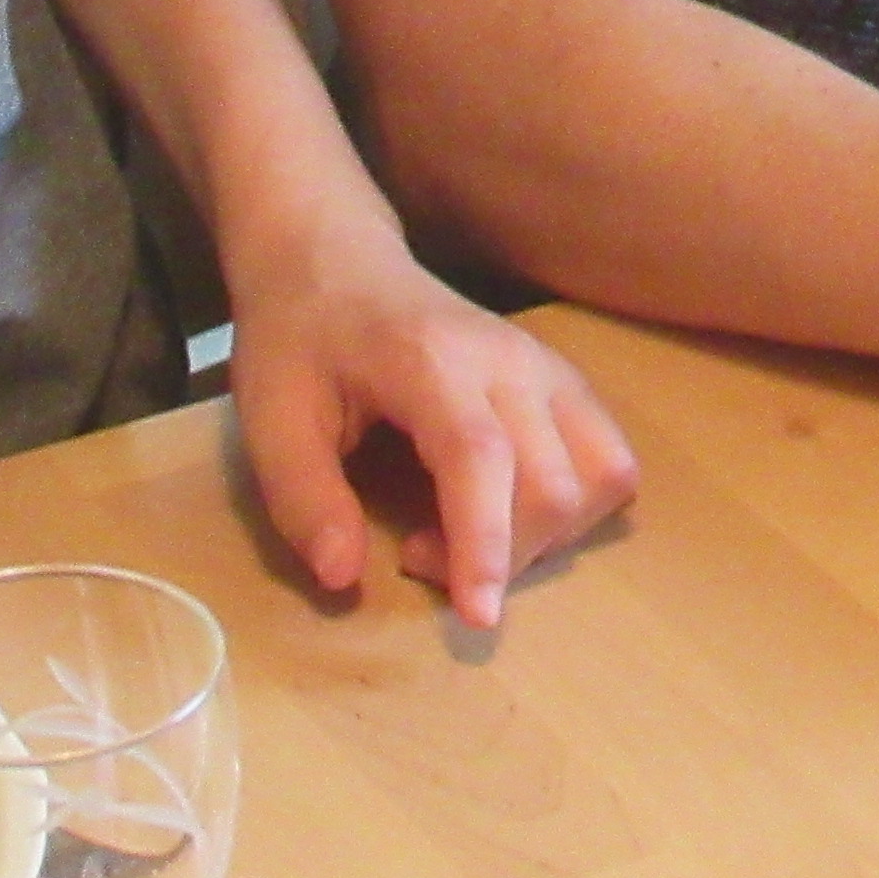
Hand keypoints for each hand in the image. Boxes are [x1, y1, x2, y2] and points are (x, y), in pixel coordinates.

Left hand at [223, 184, 637, 628]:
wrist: (336, 260)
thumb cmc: (299, 339)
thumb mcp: (268, 418)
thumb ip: (303, 500)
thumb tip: (345, 579)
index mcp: (432, 362)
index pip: (481, 459)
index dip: (487, 543)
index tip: (477, 616)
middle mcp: (511, 362)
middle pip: (555, 483)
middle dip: (502, 554)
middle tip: (416, 555)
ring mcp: (549, 368)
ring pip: (604, 474)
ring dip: (551, 536)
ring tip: (468, 535)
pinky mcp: (565, 382)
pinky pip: (610, 460)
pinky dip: (576, 508)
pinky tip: (508, 508)